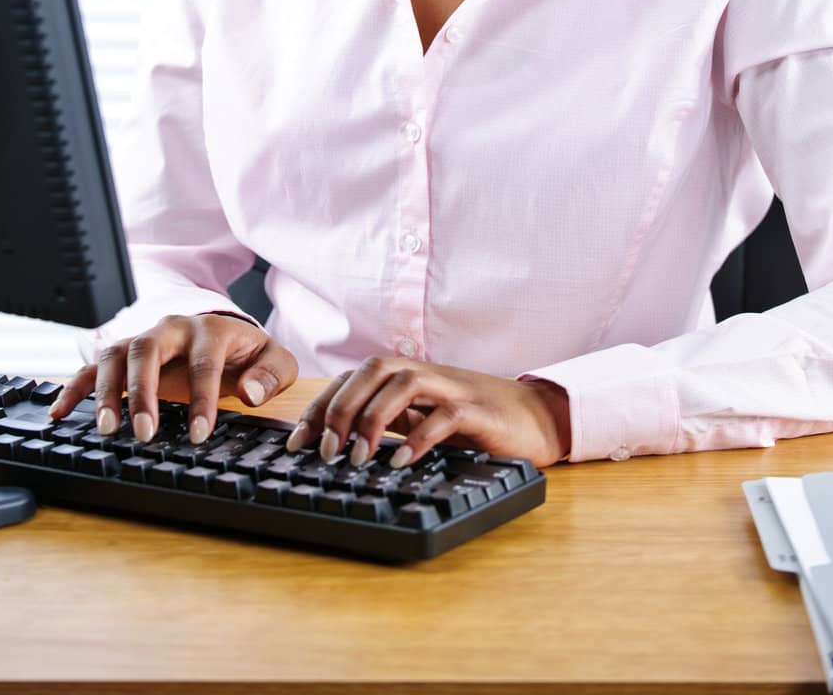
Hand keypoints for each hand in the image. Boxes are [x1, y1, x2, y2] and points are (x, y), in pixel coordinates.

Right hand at [48, 313, 298, 444]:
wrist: (229, 337)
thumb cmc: (249, 355)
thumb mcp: (275, 360)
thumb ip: (271, 374)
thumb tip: (252, 393)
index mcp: (211, 330)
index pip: (203, 362)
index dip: (202, 398)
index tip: (200, 434)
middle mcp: (172, 328)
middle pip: (148, 350)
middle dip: (143, 392)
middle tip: (143, 433)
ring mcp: (145, 339)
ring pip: (117, 354)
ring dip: (107, 390)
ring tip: (106, 429)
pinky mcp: (125, 355)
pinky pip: (92, 365)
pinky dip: (75, 387)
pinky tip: (59, 413)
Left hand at [284, 356, 570, 469]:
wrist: (534, 418)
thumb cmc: (472, 421)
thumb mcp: (421, 420)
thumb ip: (388, 424)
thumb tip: (337, 446)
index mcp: (406, 376)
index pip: (352, 379)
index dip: (321, 407)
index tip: (297, 443)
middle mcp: (425, 374)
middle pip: (372, 371)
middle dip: (341, 408)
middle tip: (325, 452)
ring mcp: (452, 388)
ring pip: (403, 383)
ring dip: (373, 419)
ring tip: (357, 459)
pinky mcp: (478, 410)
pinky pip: (445, 415)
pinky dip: (419, 437)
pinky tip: (401, 462)